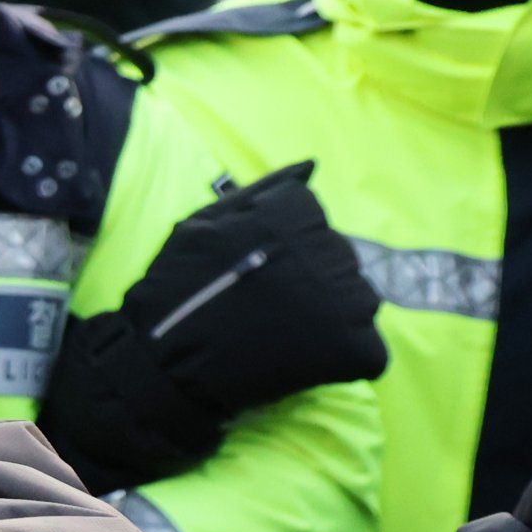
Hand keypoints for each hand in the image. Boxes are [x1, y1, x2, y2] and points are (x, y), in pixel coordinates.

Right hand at [40, 161, 384, 494]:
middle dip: (309, 281)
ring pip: (358, 301)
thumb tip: (312, 165)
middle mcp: (331, 249)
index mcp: (297, 214)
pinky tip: (303, 363)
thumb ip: (261, 191)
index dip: (283, 249)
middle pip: (337, 260)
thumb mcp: (203, 222)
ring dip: (330, 317)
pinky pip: (366, 349)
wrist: (165, 366)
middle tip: (265, 310)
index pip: (313, 221)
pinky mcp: (354, 348)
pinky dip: (342, 357)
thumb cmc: (176, 289)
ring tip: (285, 337)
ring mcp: (348, 301)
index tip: (255, 274)